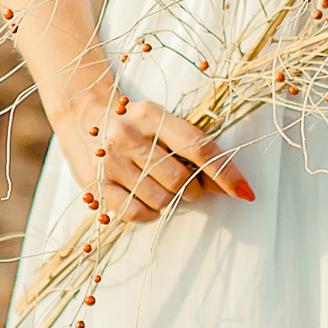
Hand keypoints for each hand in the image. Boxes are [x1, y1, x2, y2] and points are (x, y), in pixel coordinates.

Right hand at [62, 92, 254, 222]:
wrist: (83, 115)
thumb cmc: (136, 122)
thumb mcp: (164, 123)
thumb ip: (195, 150)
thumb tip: (232, 185)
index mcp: (152, 115)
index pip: (198, 149)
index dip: (226, 173)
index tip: (245, 192)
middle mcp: (127, 135)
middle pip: (181, 180)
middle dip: (193, 189)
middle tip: (185, 183)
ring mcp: (109, 161)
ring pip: (161, 200)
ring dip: (170, 201)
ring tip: (159, 185)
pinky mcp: (95, 184)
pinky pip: (136, 213)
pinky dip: (150, 213)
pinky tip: (145, 198)